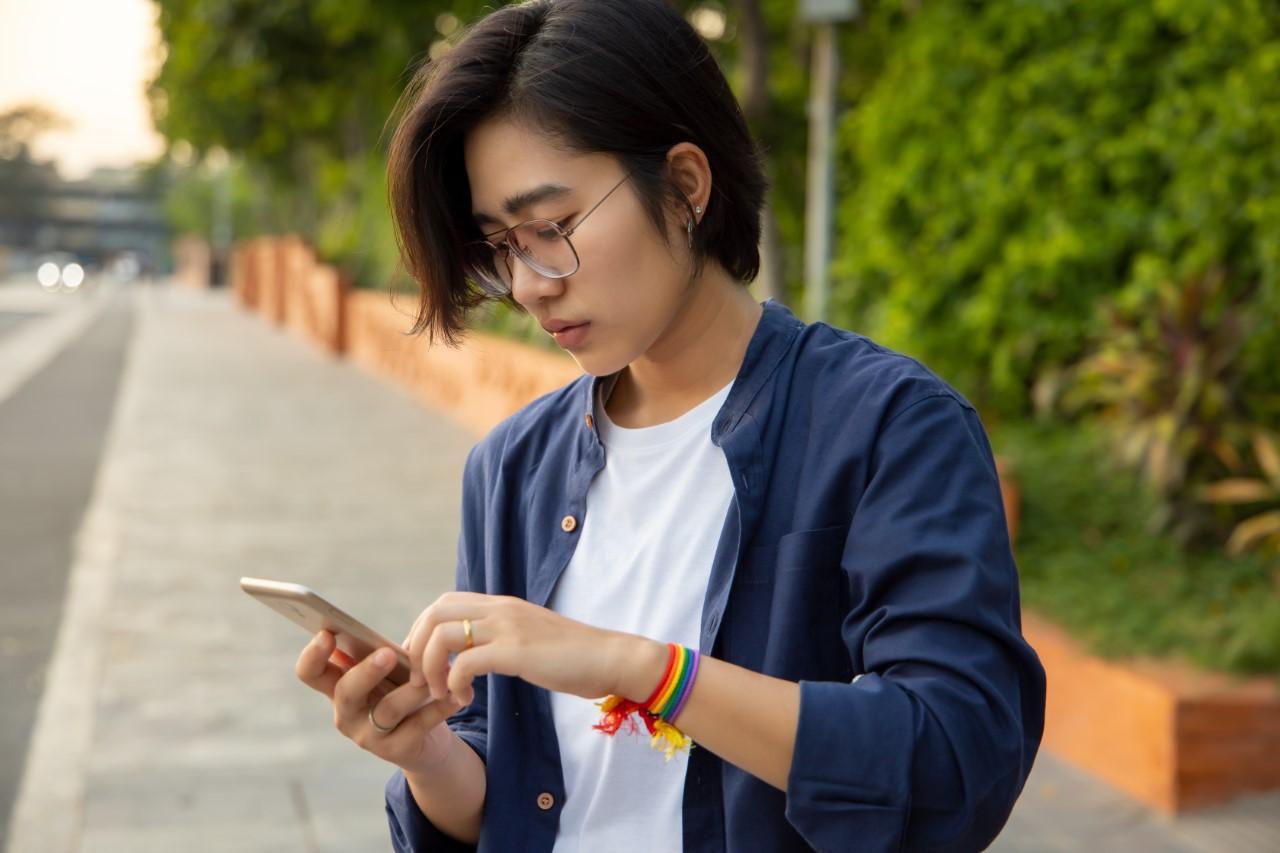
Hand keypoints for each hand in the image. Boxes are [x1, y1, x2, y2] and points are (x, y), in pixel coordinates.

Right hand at [295, 630, 466, 774]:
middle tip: (388, 654)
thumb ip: (379, 654)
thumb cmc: (403, 691)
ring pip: (387, 710)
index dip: (313, 654)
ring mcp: (368, 736)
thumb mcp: (389, 671)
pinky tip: (455, 696)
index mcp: (338, 687)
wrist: (427, 740)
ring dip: (413, 689)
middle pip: (345, 692)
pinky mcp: (396, 751)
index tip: (326, 632)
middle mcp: (346, 714)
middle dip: (366, 671)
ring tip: (437, 673)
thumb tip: (377, 635)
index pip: (310, 672)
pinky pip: (418, 726)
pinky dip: (438, 708)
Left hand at [403, 591, 655, 705]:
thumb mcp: (530, 637)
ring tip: (441, 693)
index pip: (443, 603)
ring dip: (431, 667)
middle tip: (423, 681)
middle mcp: (501, 609)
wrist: (611, 658)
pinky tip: (465, 699)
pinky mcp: (516, 651)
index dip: (422, 631)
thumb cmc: (574, 656)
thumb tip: (477, 650)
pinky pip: (465, 663)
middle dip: (417, 649)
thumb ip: (502, 636)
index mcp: (502, 604)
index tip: (424, 663)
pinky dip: (454, 683)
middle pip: (434, 613)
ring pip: (443, 635)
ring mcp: (508, 627)